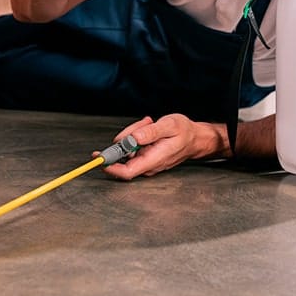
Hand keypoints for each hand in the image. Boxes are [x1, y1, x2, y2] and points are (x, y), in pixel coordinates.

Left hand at [101, 114, 230, 179]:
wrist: (195, 139)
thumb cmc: (184, 132)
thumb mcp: (169, 125)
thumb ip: (149, 132)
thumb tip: (131, 138)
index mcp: (153, 160)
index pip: (127, 172)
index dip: (110, 167)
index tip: (100, 157)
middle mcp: (148, 165)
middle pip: (124, 156)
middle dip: (126, 138)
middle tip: (142, 124)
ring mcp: (146, 162)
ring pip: (128, 149)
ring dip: (133, 134)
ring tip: (150, 124)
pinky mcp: (145, 157)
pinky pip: (133, 146)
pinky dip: (136, 135)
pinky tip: (148, 128)